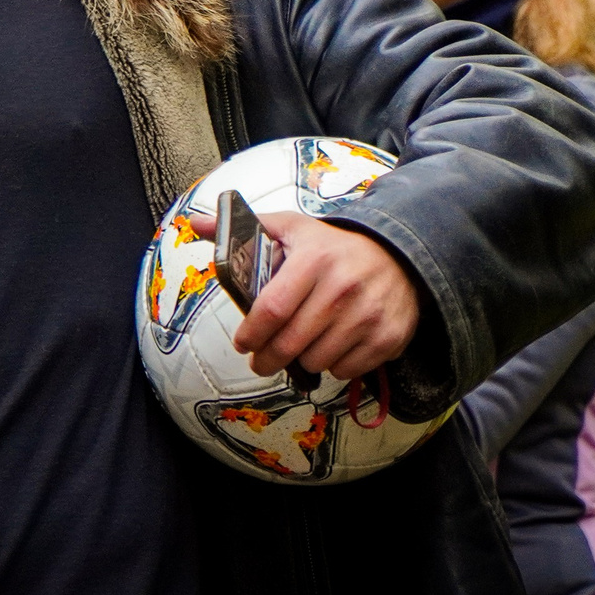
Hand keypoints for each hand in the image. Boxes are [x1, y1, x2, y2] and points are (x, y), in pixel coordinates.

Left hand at [225, 213, 419, 383]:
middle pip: (291, 342)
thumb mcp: (292, 227)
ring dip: (301, 360)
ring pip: (316, 361)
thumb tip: (194, 224)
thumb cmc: (333, 246)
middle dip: (267, 359)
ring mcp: (368, 315)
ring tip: (300, 345)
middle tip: (260, 361)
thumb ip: (245, 228)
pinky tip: (331, 346)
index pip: (272, 309)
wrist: (400, 254)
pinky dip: (333, 365)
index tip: (242, 343)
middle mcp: (343, 287)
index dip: (251, 333)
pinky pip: (345, 370)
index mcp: (314, 258)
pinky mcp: (388, 337)